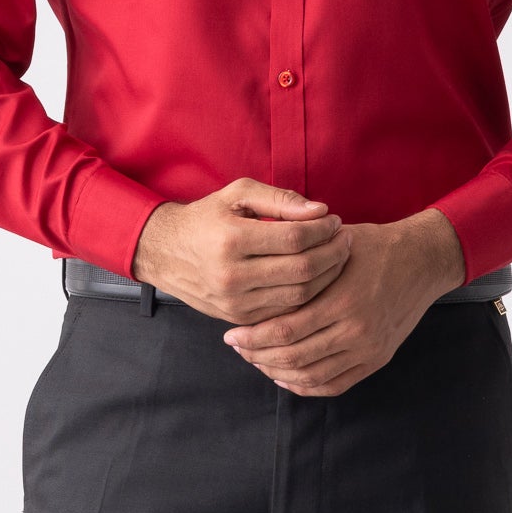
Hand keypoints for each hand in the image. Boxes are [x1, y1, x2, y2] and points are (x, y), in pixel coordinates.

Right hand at [131, 179, 351, 325]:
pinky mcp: (239, 318)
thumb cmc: (207, 218)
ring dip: (328, 276)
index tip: (336, 221)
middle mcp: (232, 275)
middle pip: (302, 270)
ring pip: (300, 295)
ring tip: (338, 256)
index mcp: (231, 240)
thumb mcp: (237, 194)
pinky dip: (308, 295)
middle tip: (346, 239)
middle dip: (333, 254)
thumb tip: (320, 211)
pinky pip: (286, 311)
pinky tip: (319, 277)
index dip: (323, 230)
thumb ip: (279, 199)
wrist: (165, 253)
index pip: (295, 238)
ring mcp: (235, 302)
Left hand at [221, 210, 466, 396]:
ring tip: (258, 360)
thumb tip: (255, 276)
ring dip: (278, 372)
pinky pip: (335, 385)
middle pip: (294, 357)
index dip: (253, 336)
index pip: (285, 329)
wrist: (423, 261)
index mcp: (342, 300)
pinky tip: (286, 376)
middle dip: (258, 356)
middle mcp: (356, 330)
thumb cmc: (375, 247)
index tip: (231, 334)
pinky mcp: (377, 359)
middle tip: (238, 348)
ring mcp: (369, 349)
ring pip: (311, 376)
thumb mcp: (336, 244)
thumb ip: (300, 263)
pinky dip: (306, 385)